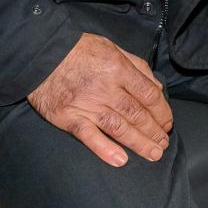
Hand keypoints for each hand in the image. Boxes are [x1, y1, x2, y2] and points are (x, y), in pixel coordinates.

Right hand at [27, 33, 172, 166]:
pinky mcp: (68, 117)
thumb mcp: (112, 47)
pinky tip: (120, 160)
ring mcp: (86, 104)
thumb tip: (156, 87)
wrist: (40, 53)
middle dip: (154, 131)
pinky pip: (89, 136)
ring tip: (153, 154)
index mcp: (118, 69)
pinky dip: (105, 149)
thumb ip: (136, 66)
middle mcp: (105, 88)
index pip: (148, 94)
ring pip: (119, 127)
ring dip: (139, 143)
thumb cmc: (78, 49)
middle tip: (164, 144)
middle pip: (137, 114)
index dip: (162, 111)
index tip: (168, 122)